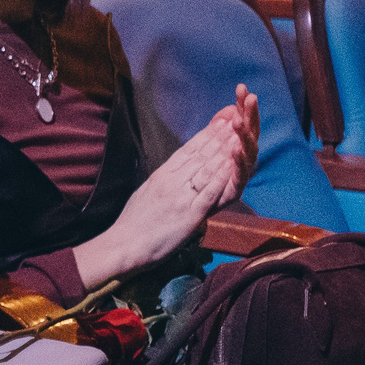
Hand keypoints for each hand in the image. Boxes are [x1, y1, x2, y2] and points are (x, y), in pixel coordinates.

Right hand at [82, 88, 254, 283]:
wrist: (124, 244)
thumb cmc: (134, 224)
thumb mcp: (147, 194)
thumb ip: (163, 182)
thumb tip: (172, 173)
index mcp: (161, 176)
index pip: (187, 151)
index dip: (205, 135)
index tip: (219, 122)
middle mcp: (171, 181)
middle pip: (199, 155)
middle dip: (219, 137)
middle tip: (235, 119)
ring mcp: (179, 196)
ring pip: (205, 169)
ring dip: (224, 152)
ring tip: (239, 136)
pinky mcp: (188, 213)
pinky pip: (207, 193)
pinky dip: (221, 178)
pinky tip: (232, 167)